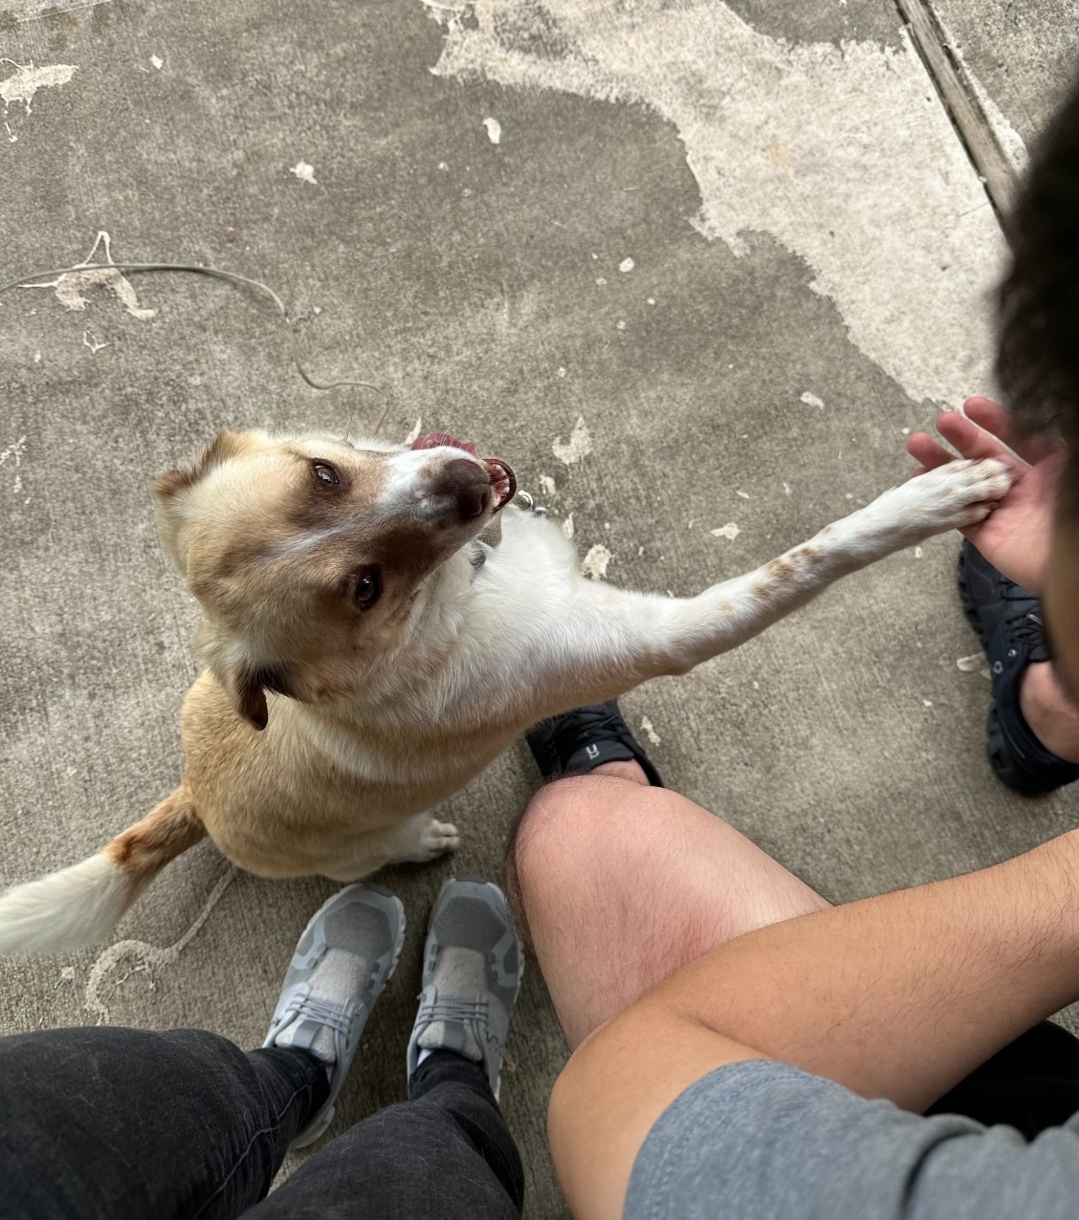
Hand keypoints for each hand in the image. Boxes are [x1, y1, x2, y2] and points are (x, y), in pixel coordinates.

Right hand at [906, 397, 1064, 593]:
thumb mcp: (1068, 467)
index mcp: (1046, 470)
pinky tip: (918, 481)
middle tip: (941, 422)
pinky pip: (956, 513)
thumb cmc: (1075, 512)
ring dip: (940, 463)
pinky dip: (935, 497)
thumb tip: (1044, 410)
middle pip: (984, 457)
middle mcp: (1021, 487)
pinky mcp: (986, 534)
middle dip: (962, 438)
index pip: (1017, 437)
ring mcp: (1002, 511)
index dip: (994, 421)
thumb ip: (1052, 441)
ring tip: (917, 444)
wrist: (1073, 565)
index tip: (971, 407)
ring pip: (965, 482)